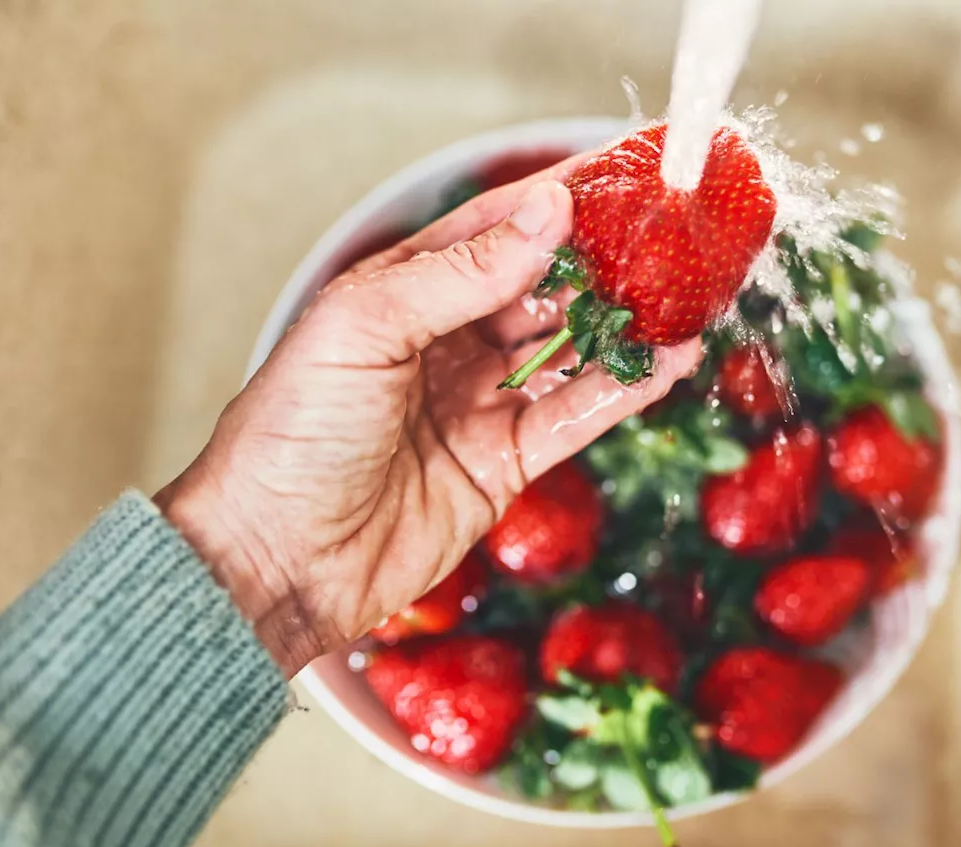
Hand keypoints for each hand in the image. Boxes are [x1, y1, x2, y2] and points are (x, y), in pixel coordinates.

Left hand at [155, 168, 700, 677]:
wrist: (274, 560)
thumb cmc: (293, 434)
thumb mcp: (365, 328)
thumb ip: (460, 273)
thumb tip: (546, 213)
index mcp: (403, 292)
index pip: (494, 228)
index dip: (556, 200)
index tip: (618, 173)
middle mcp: (447, 340)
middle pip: (542, 287)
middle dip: (603, 261)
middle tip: (669, 235)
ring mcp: (479, 402)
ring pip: (569, 350)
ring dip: (624, 324)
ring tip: (686, 294)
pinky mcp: (504, 462)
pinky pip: (576, 415)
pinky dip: (624, 390)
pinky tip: (669, 362)